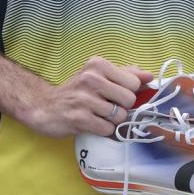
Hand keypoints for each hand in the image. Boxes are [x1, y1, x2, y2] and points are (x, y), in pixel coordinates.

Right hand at [20, 57, 151, 138]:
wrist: (44, 106)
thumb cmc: (77, 91)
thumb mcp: (99, 76)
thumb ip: (125, 74)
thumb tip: (150, 76)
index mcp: (98, 65)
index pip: (134, 83)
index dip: (129, 92)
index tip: (116, 95)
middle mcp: (90, 79)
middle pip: (129, 100)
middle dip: (122, 107)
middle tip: (107, 106)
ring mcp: (84, 99)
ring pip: (119, 116)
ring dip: (112, 120)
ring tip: (97, 115)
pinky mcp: (79, 118)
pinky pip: (107, 129)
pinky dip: (103, 129)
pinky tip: (91, 123)